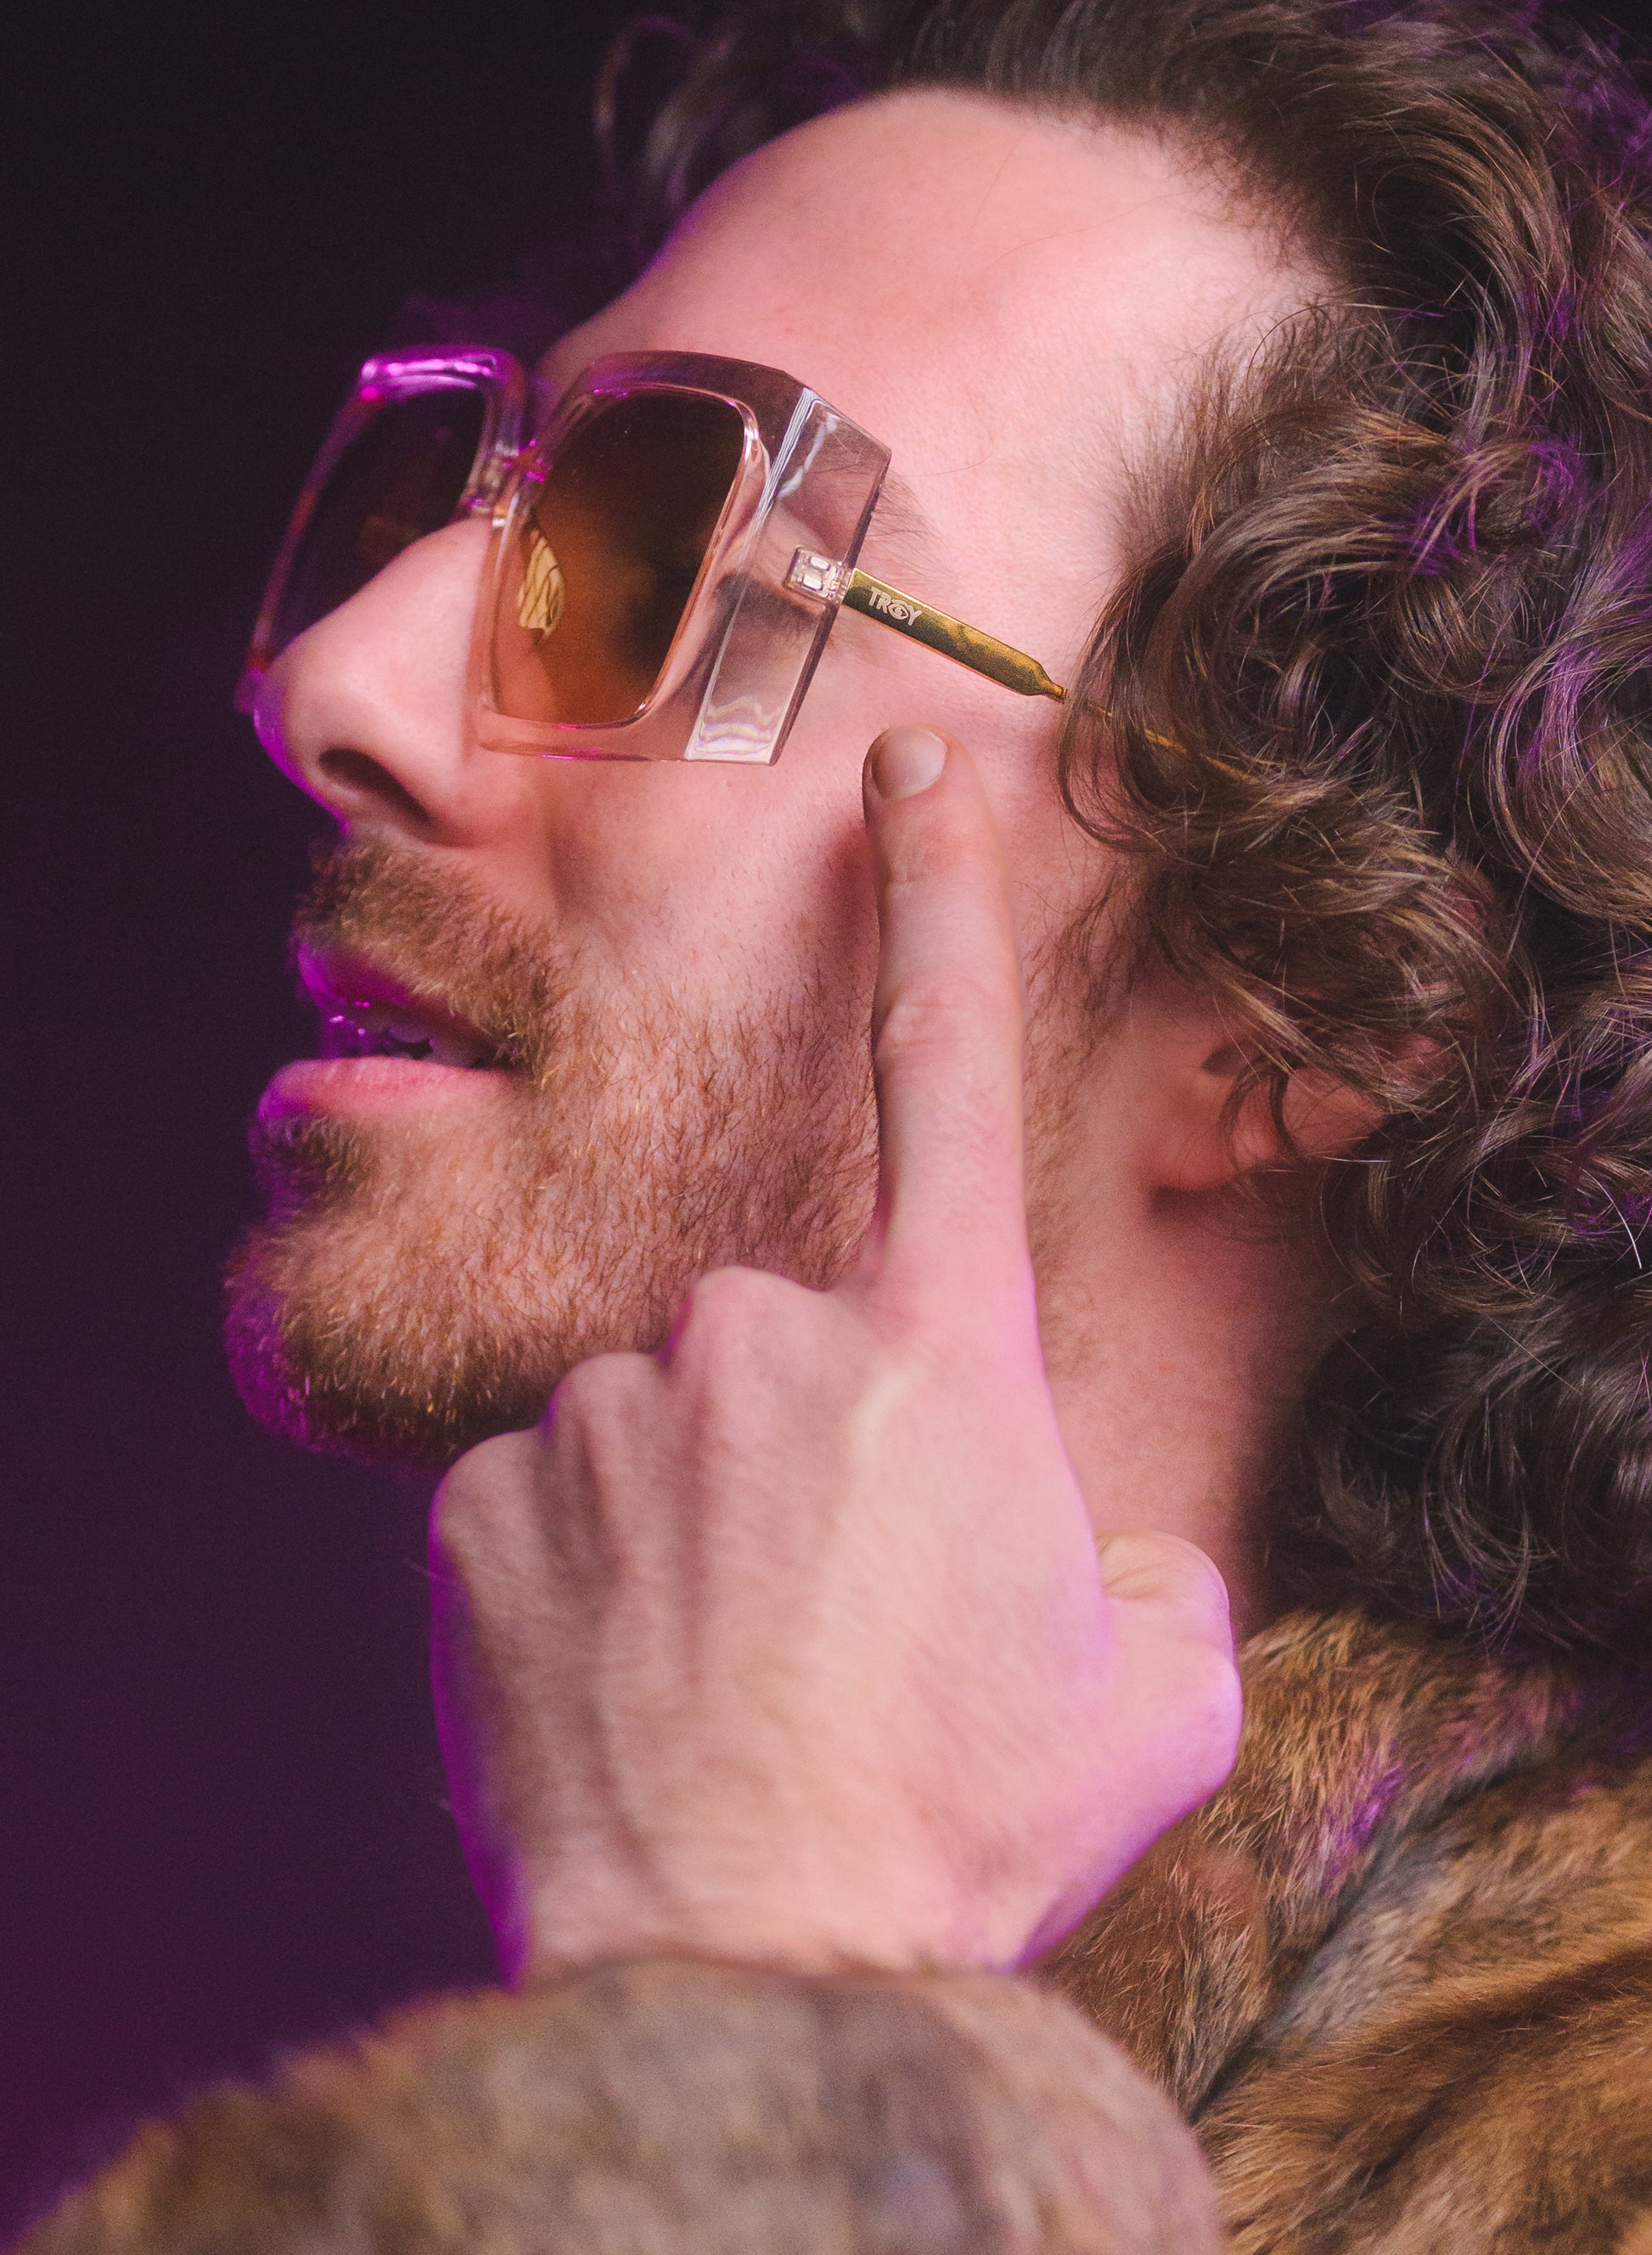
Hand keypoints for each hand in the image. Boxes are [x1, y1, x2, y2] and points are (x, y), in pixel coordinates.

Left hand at [429, 725, 1239, 1982]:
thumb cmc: (962, 1824)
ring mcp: (598, 1410)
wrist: (742, 1963)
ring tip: (744, 1682)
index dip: (935, 896)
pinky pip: (555, 1499)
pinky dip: (596, 1575)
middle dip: (828, 1451)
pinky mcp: (470, 1502)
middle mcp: (750, 1332)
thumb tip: (1097, 1551)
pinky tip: (635, 1689)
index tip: (905, 763)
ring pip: (669, 1425)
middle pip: (800, 1342)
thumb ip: (1151, 1574)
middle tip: (848, 1626)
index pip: (944, 1069)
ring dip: (711, 1523)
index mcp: (933, 1349)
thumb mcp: (1157, 1697)